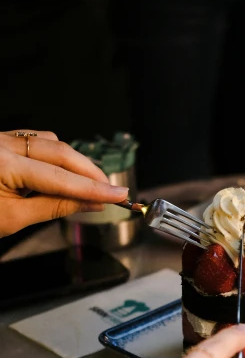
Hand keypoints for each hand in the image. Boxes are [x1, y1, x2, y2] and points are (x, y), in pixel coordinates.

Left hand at [0, 130, 128, 236]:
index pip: (60, 177)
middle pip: (60, 151)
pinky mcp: (0, 141)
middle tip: (112, 190)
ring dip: (74, 162)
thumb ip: (54, 207)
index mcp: (2, 163)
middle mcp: (2, 144)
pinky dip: (56, 155)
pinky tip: (66, 171)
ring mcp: (0, 139)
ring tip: (91, 185)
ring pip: (50, 142)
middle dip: (89, 172)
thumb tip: (90, 204)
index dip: (93, 188)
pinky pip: (35, 140)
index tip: (119, 196)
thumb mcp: (12, 218)